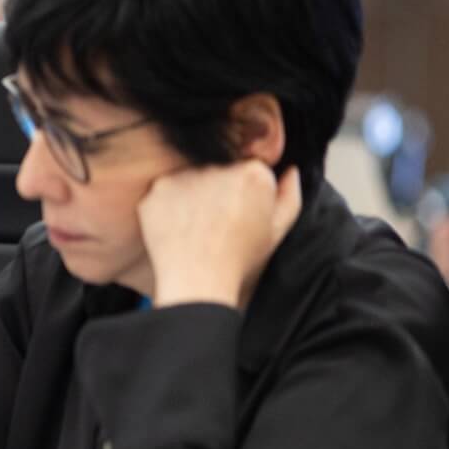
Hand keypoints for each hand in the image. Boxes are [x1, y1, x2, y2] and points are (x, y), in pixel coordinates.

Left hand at [139, 162, 302, 308]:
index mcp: (253, 174)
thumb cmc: (239, 260)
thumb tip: (290, 170)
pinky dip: (170, 204)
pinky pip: (166, 189)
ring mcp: (184, 175)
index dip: (246, 191)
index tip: (242, 211)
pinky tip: (179, 226)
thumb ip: (289, 195)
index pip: (250, 167)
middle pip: (220, 167)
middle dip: (220, 188)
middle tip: (218, 220)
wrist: (197, 282)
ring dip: (195, 193)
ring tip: (198, 226)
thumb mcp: (277, 231)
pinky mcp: (159, 188)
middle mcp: (218, 166)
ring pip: (192, 176)